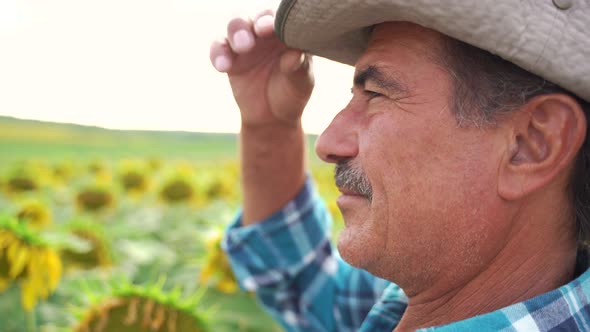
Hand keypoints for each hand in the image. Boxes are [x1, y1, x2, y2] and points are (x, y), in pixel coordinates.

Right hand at [209, 11, 314, 128]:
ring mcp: (246, 43)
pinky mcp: (230, 57)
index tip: (270, 29)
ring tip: (242, 48)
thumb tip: (296, 53)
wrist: (273, 117)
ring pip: (236, 25)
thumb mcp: (301, 83)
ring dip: (236, 32)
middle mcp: (266, 34)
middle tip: (257, 33)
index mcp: (287, 34)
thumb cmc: (292, 94)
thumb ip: (298, 66)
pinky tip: (223, 67)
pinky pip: (219, 48)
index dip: (274, 20)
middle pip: (256, 17)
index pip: (281, 20)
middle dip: (254, 22)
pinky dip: (218, 53)